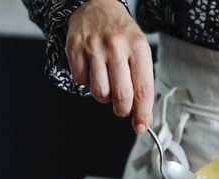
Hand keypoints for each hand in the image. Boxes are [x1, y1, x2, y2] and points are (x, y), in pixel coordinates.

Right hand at [66, 0, 153, 132]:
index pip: (143, 89)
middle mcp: (117, 47)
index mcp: (138, 48)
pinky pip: (81, 82)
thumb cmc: (122, 33)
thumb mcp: (139, 51)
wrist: (97, 5)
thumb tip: (142, 117)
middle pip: (121, 96)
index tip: (141, 126)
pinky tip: (93, 69)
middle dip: (123, 110)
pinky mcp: (75, 48)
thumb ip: (142, 82)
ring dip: (104, 97)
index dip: (143, 113)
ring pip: (100, 93)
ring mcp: (94, 48)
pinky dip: (87, 82)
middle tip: (123, 107)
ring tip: (107, 83)